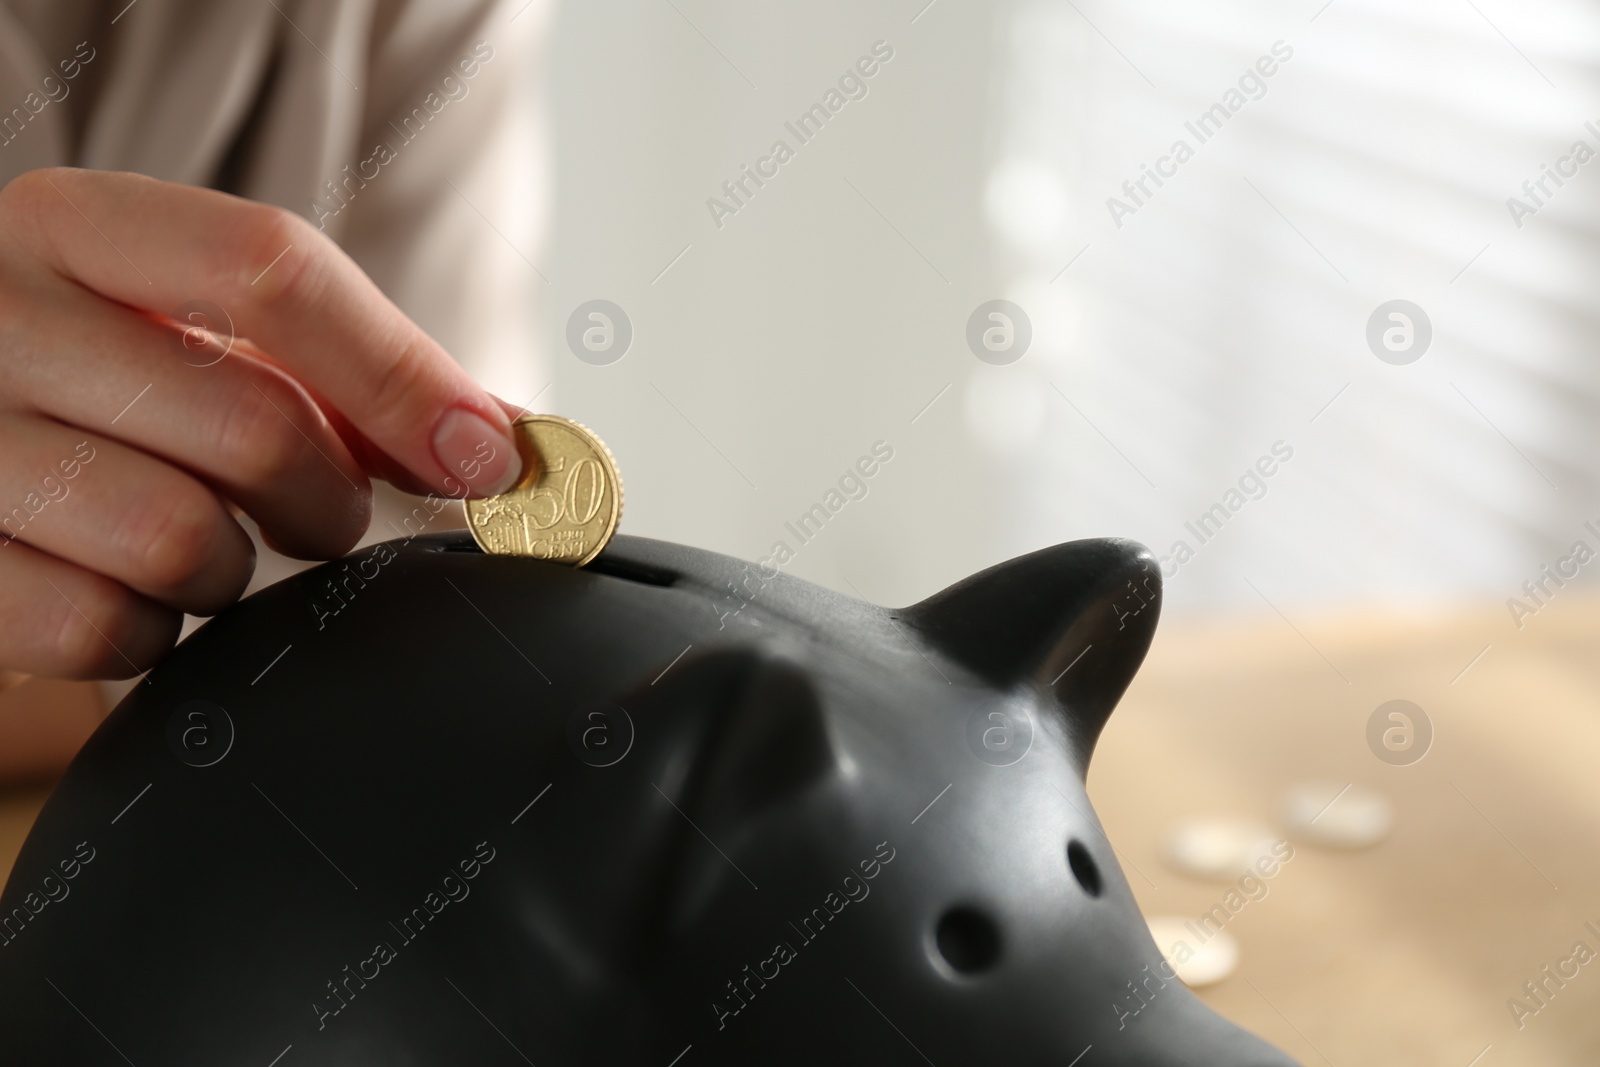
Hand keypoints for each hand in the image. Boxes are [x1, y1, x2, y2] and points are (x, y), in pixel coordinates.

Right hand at [0, 168, 522, 678]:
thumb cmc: (99, 393)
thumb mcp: (200, 341)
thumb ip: (352, 375)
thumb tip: (520, 443)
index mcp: (78, 228)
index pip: (272, 268)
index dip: (403, 376)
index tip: (490, 460)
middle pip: (254, 423)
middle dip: (324, 500)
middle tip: (311, 512)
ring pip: (178, 539)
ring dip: (231, 571)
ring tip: (198, 545)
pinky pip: (95, 628)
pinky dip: (142, 636)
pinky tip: (120, 595)